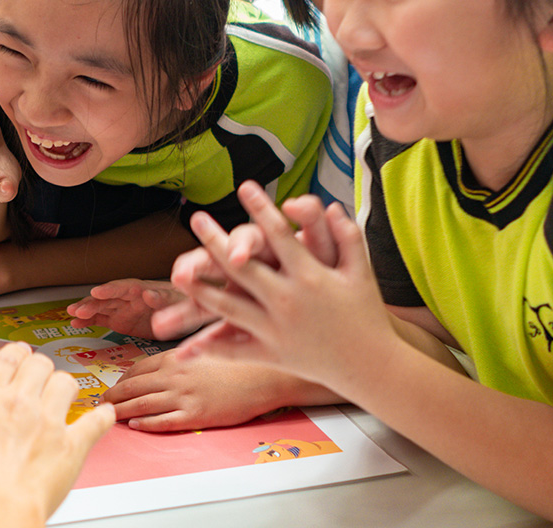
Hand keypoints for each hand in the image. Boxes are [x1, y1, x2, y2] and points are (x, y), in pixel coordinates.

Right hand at [0, 343, 114, 527]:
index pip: (4, 358)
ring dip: (64, 386)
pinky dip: (101, 418)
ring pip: (66, 382)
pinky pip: (95, 422)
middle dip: (39, 368)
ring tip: (63, 393)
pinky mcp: (71, 445)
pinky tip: (104, 415)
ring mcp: (48, 421)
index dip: (12, 355)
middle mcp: (16, 402)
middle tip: (37, 376)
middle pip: (38, 364)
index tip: (15, 358)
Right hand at [68, 278, 195, 338]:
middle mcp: (129, 297)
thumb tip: (150, 294)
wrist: (188, 313)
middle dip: (92, 302)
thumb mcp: (178, 300)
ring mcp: (123, 308)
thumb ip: (163, 298)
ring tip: (72, 313)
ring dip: (86, 310)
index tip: (97, 292)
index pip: (124, 287)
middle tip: (79, 308)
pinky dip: (88, 321)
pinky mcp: (120, 319)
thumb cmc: (184, 302)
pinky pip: (101, 319)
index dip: (109, 290)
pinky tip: (76, 323)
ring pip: (101, 307)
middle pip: (108, 297)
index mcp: (143, 289)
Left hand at [103, 351, 292, 431]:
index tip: (113, 386)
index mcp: (175, 358)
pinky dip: (146, 424)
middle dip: (113, 396)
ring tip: (108, 416)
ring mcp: (184, 396)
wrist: (262, 376)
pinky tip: (135, 426)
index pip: (137, 368)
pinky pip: (164, 421)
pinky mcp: (195, 415)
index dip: (121, 379)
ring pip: (142, 404)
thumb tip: (161, 368)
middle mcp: (174, 376)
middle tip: (100, 403)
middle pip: (133, 387)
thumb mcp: (202, 351)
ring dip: (121, 411)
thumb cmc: (237, 361)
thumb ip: (179, 359)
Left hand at [172, 182, 396, 388]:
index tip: (245, 186)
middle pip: (243, 267)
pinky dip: (210, 347)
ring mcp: (276, 328)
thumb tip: (331, 206)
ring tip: (180, 271)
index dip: (261, 208)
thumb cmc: (366, 315)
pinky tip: (186, 345)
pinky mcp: (271, 353)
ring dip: (201, 288)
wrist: (372, 366)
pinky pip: (235, 348)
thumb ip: (346, 236)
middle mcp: (288, 300)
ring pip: (228, 306)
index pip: (280, 234)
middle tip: (196, 218)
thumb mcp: (361, 272)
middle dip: (216, 240)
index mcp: (311, 276)